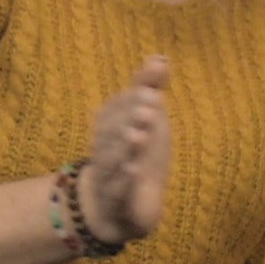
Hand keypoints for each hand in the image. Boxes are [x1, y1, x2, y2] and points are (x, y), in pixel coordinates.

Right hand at [79, 56, 173, 245]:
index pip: (115, 108)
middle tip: (149, 110)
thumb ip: (148, 89)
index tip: (151, 91)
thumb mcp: (144, 120)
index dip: (132, 99)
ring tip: (140, 136)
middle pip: (111, 132)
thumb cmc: (132, 154)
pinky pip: (117, 191)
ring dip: (126, 147)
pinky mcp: (117, 202)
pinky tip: (134, 170)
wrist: (113, 206)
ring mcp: (108, 176)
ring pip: (112, 160)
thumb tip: (160, 57)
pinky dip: (124, 181)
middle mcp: (104, 148)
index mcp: (108, 126)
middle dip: (128, 120)